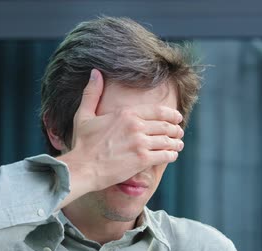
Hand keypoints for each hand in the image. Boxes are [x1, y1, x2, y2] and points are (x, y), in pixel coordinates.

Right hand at [57, 69, 183, 200]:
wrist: (82, 167)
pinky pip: (164, 155)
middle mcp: (136, 126)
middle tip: (179, 132)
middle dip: (176, 129)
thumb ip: (92, 93)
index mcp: (126, 113)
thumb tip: (95, 72)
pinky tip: (172, 156)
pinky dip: (171, 155)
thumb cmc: (82, 143)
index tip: (177, 117)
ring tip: (178, 145)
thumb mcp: (84, 115)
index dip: (171, 114)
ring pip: (167, 141)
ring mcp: (140, 143)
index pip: (157, 111)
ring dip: (176, 143)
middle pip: (165, 125)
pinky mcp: (142, 160)